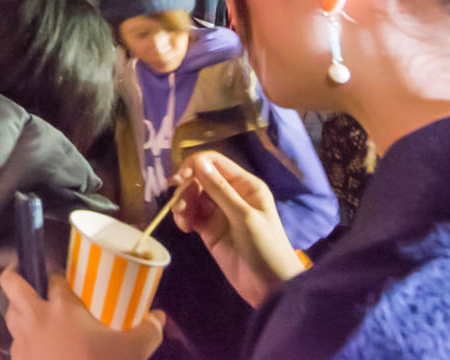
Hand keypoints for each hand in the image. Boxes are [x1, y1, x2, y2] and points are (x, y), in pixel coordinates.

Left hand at [0, 266, 162, 359]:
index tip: (68, 282)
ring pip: (10, 314)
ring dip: (19, 310)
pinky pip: (14, 344)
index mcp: (61, 306)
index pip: (53, 278)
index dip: (60, 277)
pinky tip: (38, 349)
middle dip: (15, 275)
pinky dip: (23, 341)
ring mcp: (22, 341)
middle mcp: (35, 318)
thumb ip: (149, 330)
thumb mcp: (133, 351)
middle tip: (27, 276)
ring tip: (35, 314)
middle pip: (12, 284)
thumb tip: (159, 317)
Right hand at [172, 151, 304, 306]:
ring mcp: (219, 212)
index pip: (214, 162)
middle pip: (199, 178)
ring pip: (193, 197)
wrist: (270, 287)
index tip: (181, 179)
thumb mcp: (244, 217)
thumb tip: (198, 162)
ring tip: (182, 220)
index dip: (195, 165)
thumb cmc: (266, 248)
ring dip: (183, 204)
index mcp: (245, 185)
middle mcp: (231, 194)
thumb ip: (220, 189)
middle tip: (179, 205)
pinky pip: (192, 215)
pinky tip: (185, 228)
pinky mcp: (210, 230)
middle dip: (186, 188)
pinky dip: (184, 218)